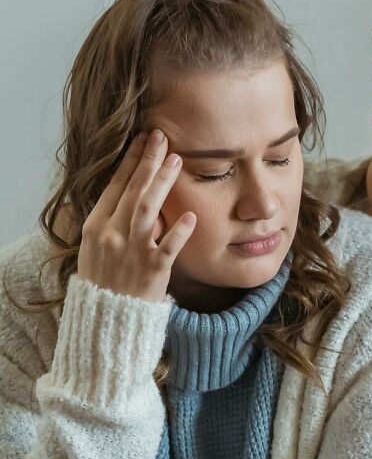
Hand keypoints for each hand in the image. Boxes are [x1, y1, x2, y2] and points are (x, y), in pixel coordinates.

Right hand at [77, 129, 196, 302]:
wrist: (105, 322)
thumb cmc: (103, 283)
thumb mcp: (94, 248)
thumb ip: (109, 220)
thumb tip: (125, 191)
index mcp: (94, 227)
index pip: (115, 186)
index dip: (130, 161)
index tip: (142, 138)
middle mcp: (111, 236)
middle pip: (132, 191)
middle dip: (147, 161)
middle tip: (162, 136)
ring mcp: (132, 253)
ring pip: (148, 211)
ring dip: (162, 183)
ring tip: (177, 160)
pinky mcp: (152, 272)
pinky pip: (168, 248)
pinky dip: (179, 232)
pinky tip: (191, 216)